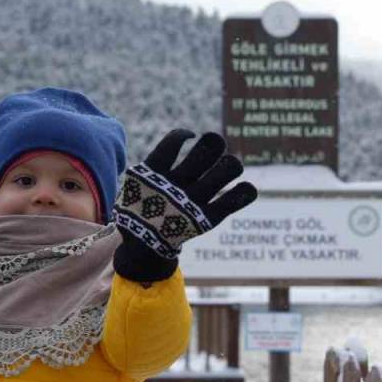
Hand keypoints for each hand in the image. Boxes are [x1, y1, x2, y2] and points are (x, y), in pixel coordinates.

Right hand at [113, 129, 257, 280]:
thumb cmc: (143, 205)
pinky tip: (245, 187)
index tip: (190, 135)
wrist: (142, 246)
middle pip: (205, 154)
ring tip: (228, 166)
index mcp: (151, 175)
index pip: (172, 143)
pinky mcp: (206, 220)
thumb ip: (155, 162)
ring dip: (232, 164)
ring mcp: (191, 204)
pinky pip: (233, 201)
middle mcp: (174, 187)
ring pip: (225, 170)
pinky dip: (245, 192)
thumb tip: (180, 138)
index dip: (183, 135)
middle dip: (214, 143)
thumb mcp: (136, 182)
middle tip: (215, 145)